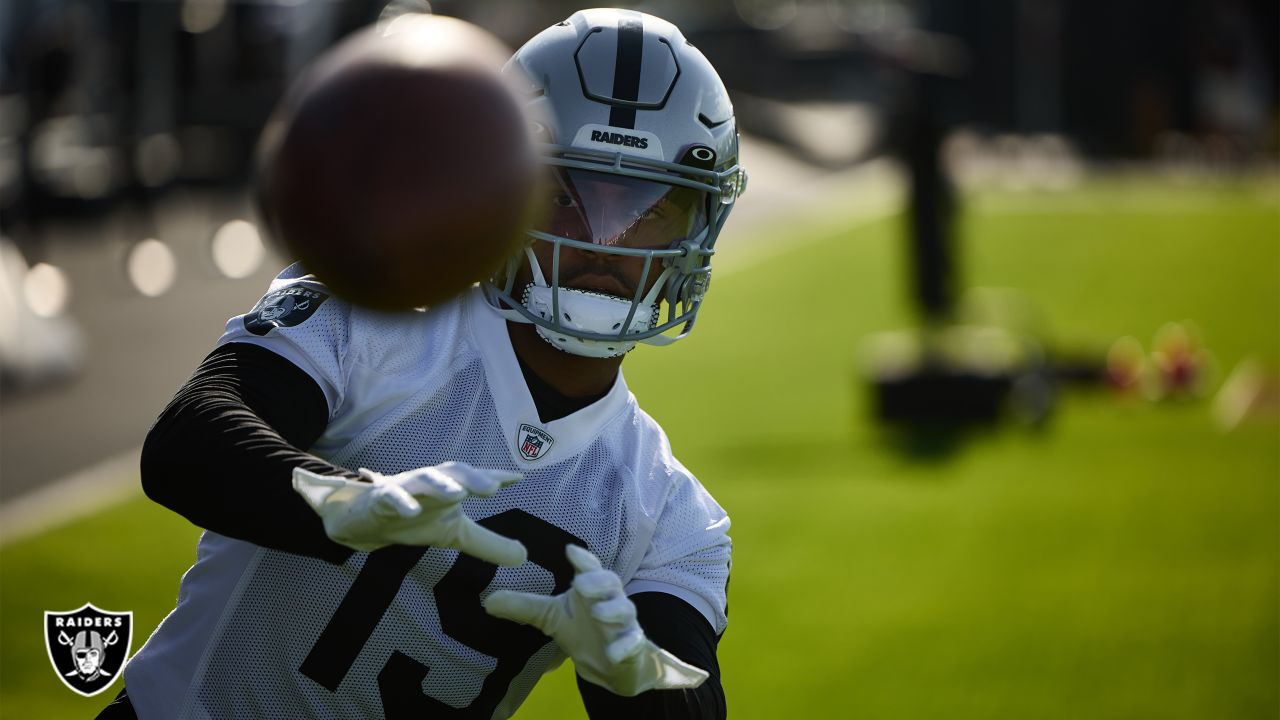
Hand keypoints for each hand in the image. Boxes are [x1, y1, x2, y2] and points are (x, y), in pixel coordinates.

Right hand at [292, 462, 526, 564]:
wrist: (366, 522)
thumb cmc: (415, 519)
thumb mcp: (454, 534)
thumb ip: (487, 544)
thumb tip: (524, 557)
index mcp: (451, 488)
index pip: (476, 478)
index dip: (496, 477)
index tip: (517, 478)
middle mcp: (431, 483)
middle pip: (454, 471)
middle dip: (473, 477)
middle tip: (492, 488)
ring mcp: (405, 487)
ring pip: (424, 478)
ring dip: (441, 484)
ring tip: (458, 494)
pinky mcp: (380, 498)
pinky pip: (390, 496)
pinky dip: (402, 501)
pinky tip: (412, 511)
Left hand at [483, 544, 708, 695]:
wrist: (613, 664)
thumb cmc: (583, 630)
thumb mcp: (550, 618)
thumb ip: (523, 608)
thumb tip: (488, 601)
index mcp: (591, 587)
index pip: (589, 567)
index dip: (583, 559)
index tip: (570, 551)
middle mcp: (610, 600)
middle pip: (611, 582)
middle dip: (598, 581)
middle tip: (581, 583)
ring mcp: (624, 623)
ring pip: (625, 610)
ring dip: (614, 610)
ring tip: (598, 612)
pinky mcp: (633, 646)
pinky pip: (633, 643)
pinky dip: (625, 646)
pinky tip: (615, 652)